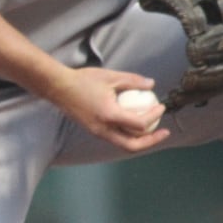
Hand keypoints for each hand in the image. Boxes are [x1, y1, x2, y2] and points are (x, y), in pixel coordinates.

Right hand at [46, 67, 169, 151]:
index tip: (161, 106)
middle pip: (132, 145)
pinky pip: (115, 138)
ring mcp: (97, 132)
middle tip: (165, 133)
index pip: (138, 124)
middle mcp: (103, 129)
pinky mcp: (93, 130)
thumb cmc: (83, 80)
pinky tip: (134, 125)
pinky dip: (128, 135)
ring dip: (140, 140)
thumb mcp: (110, 76)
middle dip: (152, 141)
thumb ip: (132, 81)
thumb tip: (151, 84)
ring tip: (152, 131)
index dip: (154, 116)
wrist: (58, 88)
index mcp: (109, 116)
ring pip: (123, 144)